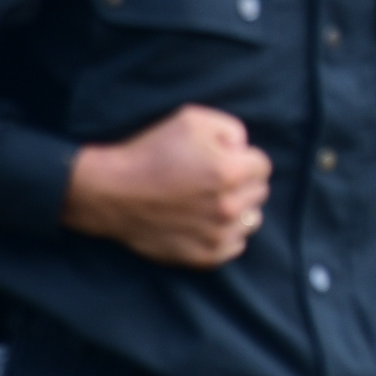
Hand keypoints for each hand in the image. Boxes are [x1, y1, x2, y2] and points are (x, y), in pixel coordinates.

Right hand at [62, 105, 271, 267]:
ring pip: (252, 220)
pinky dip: (226, 234)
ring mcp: (218, 234)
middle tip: (213, 179)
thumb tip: (244, 149)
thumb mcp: (192, 119)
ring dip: (239, 209)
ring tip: (210, 201)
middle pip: (259, 192)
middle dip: (243, 182)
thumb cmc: (151, 152)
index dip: (243, 158)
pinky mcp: (206, 256)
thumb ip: (231, 129)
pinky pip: (236, 245)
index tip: (222, 159)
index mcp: (231, 172)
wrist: (112, 193)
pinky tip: (205, 221)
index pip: (263, 165)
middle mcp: (230, 206)